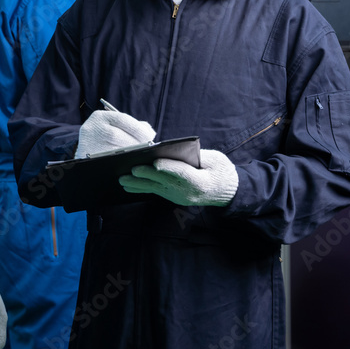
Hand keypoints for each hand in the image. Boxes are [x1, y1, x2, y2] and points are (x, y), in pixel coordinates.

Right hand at [75, 107, 154, 158]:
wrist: (85, 147)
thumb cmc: (105, 135)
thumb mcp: (113, 125)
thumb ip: (131, 125)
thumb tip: (148, 130)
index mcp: (99, 117)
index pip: (123, 120)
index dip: (139, 129)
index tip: (151, 136)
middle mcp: (92, 128)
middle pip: (120, 137)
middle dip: (137, 143)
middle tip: (148, 147)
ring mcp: (88, 144)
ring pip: (116, 151)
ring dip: (132, 153)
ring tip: (141, 154)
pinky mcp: (88, 158)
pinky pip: (110, 161)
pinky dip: (122, 162)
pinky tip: (130, 161)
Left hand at [119, 149, 238, 206]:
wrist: (227, 191)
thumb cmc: (221, 170)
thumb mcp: (215, 160)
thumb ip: (198, 156)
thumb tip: (178, 150)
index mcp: (202, 181)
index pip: (183, 174)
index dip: (169, 168)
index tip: (155, 162)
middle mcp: (189, 192)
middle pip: (165, 182)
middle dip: (147, 175)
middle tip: (132, 168)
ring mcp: (180, 197)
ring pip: (156, 189)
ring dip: (138, 184)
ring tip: (122, 179)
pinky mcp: (173, 198)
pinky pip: (156, 192)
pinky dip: (141, 188)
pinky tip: (128, 186)